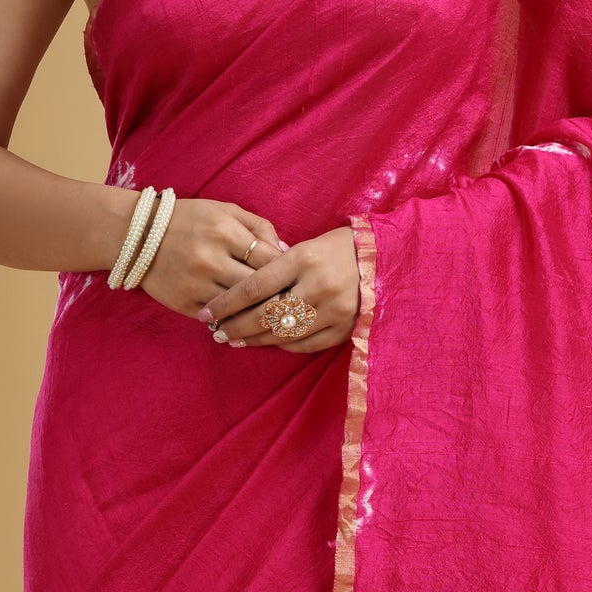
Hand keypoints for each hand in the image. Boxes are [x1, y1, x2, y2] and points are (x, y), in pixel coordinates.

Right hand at [135, 199, 283, 316]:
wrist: (137, 235)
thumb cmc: (188, 219)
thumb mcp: (225, 210)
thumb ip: (259, 227)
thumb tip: (286, 252)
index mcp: (224, 232)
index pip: (270, 260)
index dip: (286, 271)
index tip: (294, 277)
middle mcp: (210, 259)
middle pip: (259, 288)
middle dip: (279, 296)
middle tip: (291, 301)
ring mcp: (196, 285)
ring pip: (240, 308)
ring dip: (258, 312)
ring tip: (273, 312)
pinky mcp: (184, 304)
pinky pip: (219, 319)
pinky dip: (233, 319)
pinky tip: (244, 318)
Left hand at [201, 226, 359, 354]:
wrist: (384, 257)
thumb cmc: (337, 248)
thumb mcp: (304, 246)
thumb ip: (274, 267)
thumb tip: (240, 294)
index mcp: (303, 258)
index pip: (253, 287)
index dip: (226, 304)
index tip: (206, 313)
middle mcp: (317, 285)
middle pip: (265, 315)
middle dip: (236, 326)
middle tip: (217, 332)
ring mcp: (334, 310)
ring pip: (283, 334)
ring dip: (255, 340)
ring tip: (236, 339)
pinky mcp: (346, 328)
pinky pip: (306, 345)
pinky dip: (283, 345)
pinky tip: (268, 341)